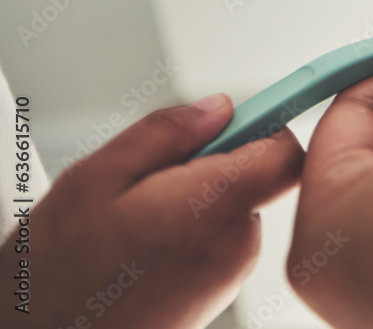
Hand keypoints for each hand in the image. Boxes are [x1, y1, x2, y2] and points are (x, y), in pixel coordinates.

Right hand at [0, 95, 302, 327]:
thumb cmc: (59, 277)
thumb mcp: (96, 179)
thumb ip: (167, 133)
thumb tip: (218, 107)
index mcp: (214, 208)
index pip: (286, 153)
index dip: (265, 125)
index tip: (232, 116)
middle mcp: (236, 244)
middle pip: (255, 174)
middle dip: (211, 162)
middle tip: (149, 177)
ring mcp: (230, 274)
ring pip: (231, 205)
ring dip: (193, 198)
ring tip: (133, 219)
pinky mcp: (217, 293)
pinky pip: (217, 238)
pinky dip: (188, 228)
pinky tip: (140, 245)